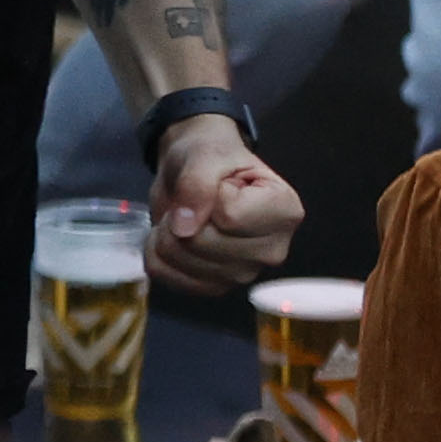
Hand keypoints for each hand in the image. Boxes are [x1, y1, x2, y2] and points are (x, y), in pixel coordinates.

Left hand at [152, 119, 300, 292]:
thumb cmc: (212, 158)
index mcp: (285, 212)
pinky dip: (156, 254)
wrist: (195, 171)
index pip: (230, 217)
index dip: (208, 196)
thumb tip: (185, 227)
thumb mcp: (205, 154)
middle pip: (203, 243)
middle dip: (181, 217)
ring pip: (182, 261)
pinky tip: (172, 236)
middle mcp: (273, 249)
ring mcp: (245, 273)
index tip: (218, 185)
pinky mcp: (215, 287)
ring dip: (166, 234)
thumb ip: (197, 183)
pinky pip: (168, 277)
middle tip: (192, 201)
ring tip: (185, 216)